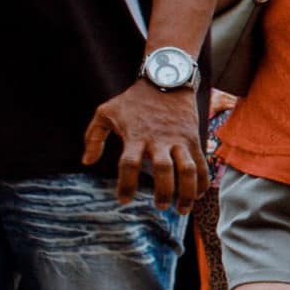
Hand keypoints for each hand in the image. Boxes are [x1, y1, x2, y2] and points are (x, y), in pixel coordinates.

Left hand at [82, 80, 206, 208]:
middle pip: (163, 170)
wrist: (166, 79)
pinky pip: (201, 163)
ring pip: (187, 169)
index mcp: (135, 135)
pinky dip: (202, 181)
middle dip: (164, 192)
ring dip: (186, 192)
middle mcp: (158, 139)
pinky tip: (197, 195)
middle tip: (160, 207)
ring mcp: (179, 140)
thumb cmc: (133, 99)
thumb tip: (87, 161)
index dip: (126, 185)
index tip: (124, 200)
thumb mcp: (106, 111)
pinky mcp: (193, 139)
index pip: (128, 164)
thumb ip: (93, 137)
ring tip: (182, 209)